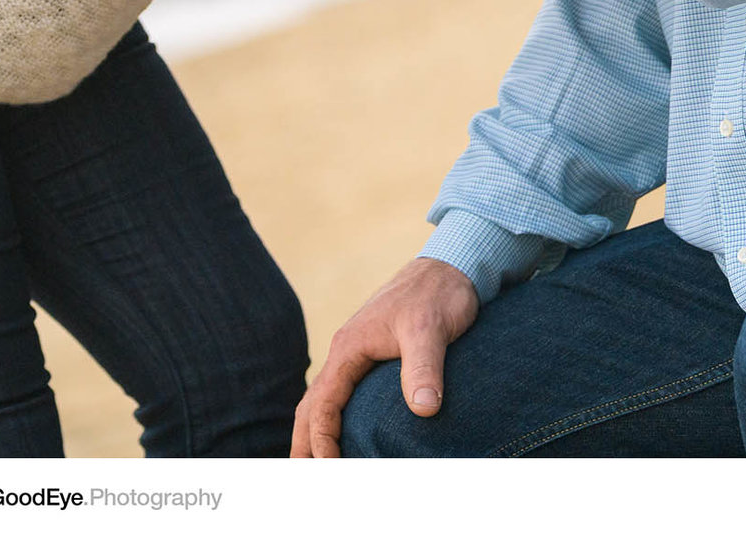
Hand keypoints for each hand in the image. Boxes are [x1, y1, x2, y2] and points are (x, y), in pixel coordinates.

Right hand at [292, 257, 479, 457]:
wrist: (447, 268)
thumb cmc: (437, 296)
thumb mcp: (430, 331)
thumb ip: (424, 368)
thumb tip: (423, 410)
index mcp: (349, 348)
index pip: (323, 404)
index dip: (323, 440)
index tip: (331, 470)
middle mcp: (345, 352)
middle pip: (311, 405)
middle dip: (302, 442)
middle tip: (298, 477)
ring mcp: (356, 353)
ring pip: (323, 399)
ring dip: (313, 431)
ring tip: (311, 464)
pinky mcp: (371, 355)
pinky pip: (341, 393)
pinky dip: (332, 417)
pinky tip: (342, 432)